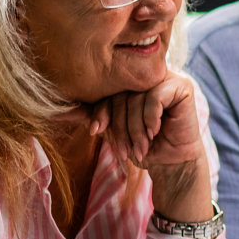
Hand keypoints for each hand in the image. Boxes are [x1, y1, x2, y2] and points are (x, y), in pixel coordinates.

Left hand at [88, 73, 211, 222]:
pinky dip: (151, 118)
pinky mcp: (181, 86)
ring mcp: (166, 78)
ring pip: (137, 99)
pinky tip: (155, 132)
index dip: (101, 112)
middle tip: (125, 150)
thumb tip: (57, 112)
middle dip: (120, 127)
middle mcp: (147, 76)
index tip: (96, 131)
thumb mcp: (113, 131)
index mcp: (130, 82)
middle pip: (122, 96)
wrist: (172, 161)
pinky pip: (156, 97)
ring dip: (137, 129)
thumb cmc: (143, 145)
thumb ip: (92, 117)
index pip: (108, 92)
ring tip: (141, 147)